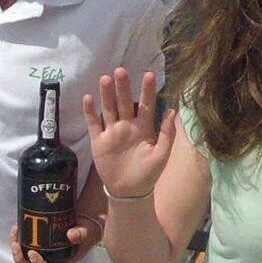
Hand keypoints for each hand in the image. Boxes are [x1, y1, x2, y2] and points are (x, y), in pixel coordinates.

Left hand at [9, 217, 103, 262]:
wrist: (85, 220)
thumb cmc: (88, 229)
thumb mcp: (88, 230)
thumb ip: (81, 234)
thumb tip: (71, 235)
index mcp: (63, 262)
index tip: (32, 254)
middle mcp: (51, 260)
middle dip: (21, 259)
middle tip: (16, 246)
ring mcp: (43, 253)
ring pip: (25, 258)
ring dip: (16, 249)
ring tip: (14, 234)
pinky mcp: (38, 244)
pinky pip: (24, 246)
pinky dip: (18, 239)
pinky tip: (16, 228)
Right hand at [82, 68, 173, 200]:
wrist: (129, 191)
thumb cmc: (148, 173)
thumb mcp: (161, 155)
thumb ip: (167, 134)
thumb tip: (173, 111)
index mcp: (144, 127)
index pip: (147, 105)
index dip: (147, 90)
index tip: (149, 75)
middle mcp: (127, 125)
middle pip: (125, 102)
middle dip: (123, 87)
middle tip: (120, 70)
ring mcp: (112, 132)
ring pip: (109, 109)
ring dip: (106, 94)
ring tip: (105, 79)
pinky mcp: (99, 141)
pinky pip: (93, 124)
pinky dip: (90, 112)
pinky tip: (88, 98)